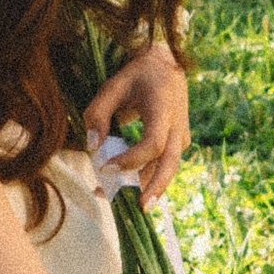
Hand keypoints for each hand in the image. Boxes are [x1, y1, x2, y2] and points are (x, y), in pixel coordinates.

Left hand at [88, 35, 189, 204]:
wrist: (165, 65)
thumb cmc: (136, 75)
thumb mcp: (112, 86)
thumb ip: (97, 114)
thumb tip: (92, 146)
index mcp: (164, 108)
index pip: (153, 143)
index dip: (131, 159)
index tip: (106, 167)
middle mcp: (177, 125)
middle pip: (170, 163)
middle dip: (155, 187)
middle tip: (140, 208)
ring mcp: (181, 135)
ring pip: (168, 168)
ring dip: (145, 186)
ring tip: (115, 198)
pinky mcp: (177, 143)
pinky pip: (164, 165)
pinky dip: (145, 178)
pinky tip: (121, 186)